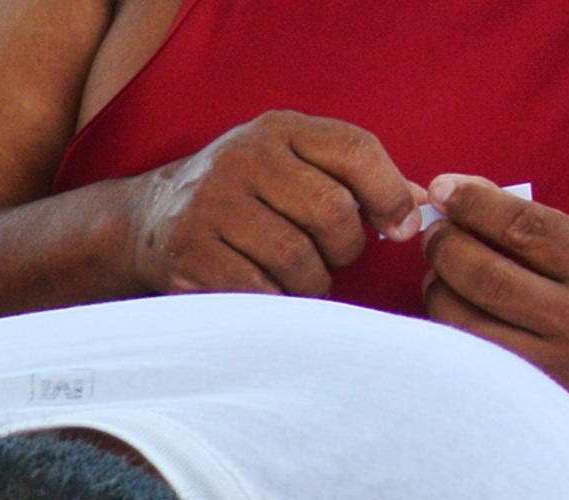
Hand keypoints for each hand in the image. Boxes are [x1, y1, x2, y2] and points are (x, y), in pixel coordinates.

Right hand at [118, 111, 420, 296]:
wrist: (149, 219)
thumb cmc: (245, 199)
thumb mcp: (293, 168)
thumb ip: (354, 179)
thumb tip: (419, 208)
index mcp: (280, 130)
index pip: (356, 151)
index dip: (389, 194)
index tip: (398, 227)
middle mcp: (244, 158)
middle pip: (332, 212)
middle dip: (346, 248)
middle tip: (335, 259)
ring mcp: (212, 204)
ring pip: (297, 259)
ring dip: (312, 282)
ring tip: (302, 279)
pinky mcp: (189, 250)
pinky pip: (259, 289)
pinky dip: (277, 301)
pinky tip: (273, 294)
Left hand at [419, 176, 568, 450]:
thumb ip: (554, 232)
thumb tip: (478, 202)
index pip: (526, 229)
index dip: (476, 205)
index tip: (444, 187)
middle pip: (486, 275)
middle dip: (447, 245)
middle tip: (434, 230)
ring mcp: (552, 361)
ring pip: (466, 321)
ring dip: (439, 287)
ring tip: (438, 268)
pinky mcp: (531, 390)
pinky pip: (472, 353)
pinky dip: (448, 324)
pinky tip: (448, 304)